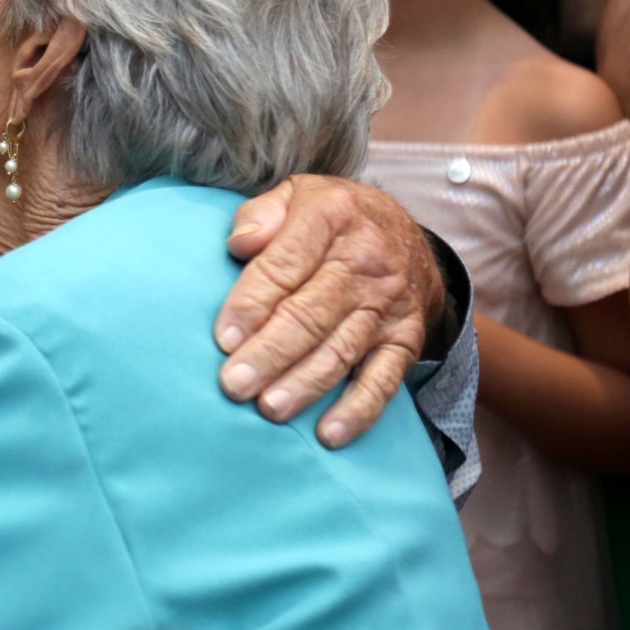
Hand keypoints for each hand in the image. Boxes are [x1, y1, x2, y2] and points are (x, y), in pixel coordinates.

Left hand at [216, 175, 440, 448]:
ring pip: (342, 349)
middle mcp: (366, 260)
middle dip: (271, 352)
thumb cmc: (330, 217)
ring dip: (305, 384)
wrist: (405, 232)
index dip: (252, 303)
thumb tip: (239, 244)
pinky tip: (329, 434)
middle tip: (235, 385)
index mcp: (331, 216)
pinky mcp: (406, 338)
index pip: (285, 264)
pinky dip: (359, 409)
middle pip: (311, 313)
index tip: (223, 338)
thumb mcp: (295, 195)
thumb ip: (260, 213)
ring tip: (270, 409)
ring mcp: (388, 303)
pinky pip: (384, 378)